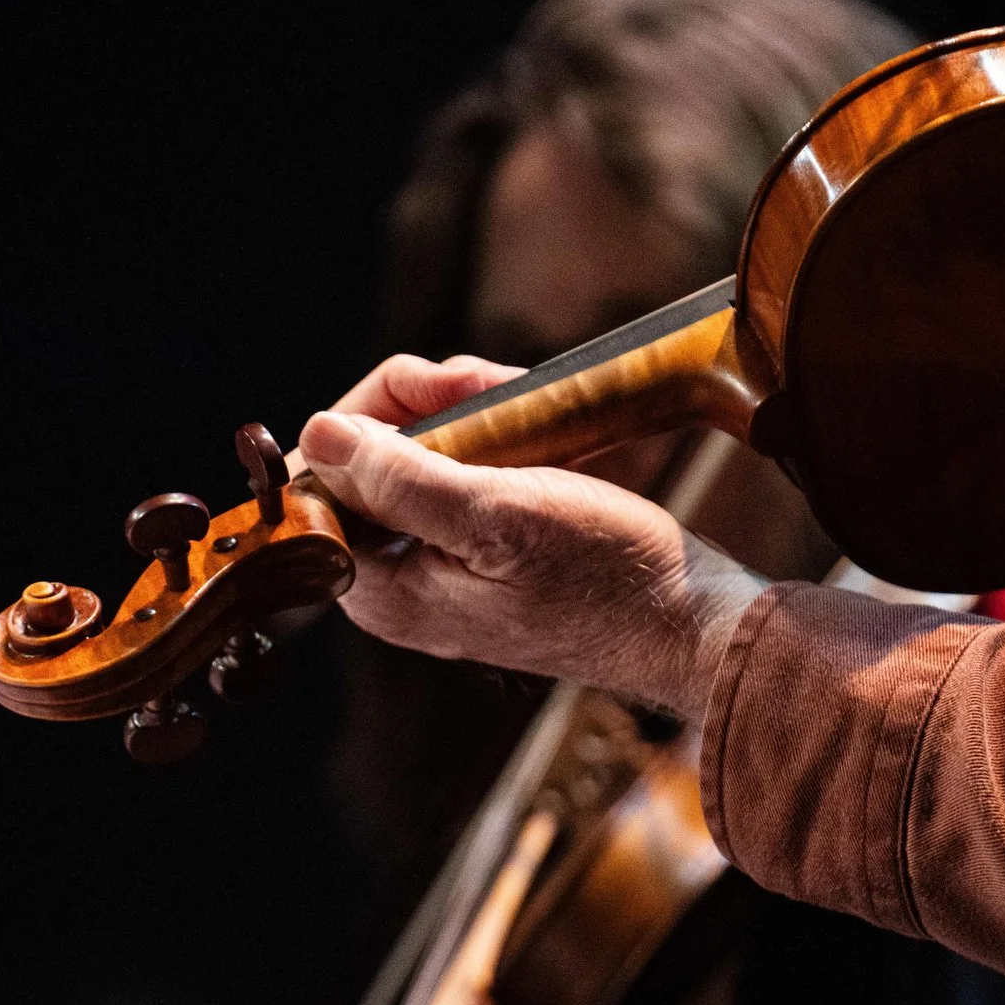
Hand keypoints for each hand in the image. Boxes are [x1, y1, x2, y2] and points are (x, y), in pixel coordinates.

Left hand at [299, 354, 767, 716]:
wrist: (689, 621)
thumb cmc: (605, 577)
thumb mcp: (497, 515)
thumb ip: (397, 479)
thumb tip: (316, 436)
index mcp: (382, 588)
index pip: (324, 476)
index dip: (373, 413)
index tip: (443, 392)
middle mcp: (399, 583)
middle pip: (367, 460)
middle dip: (428, 403)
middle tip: (493, 383)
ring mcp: (442, 570)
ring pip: (419, 457)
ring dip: (469, 411)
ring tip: (525, 399)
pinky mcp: (485, 556)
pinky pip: (462, 477)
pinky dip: (495, 439)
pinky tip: (537, 431)